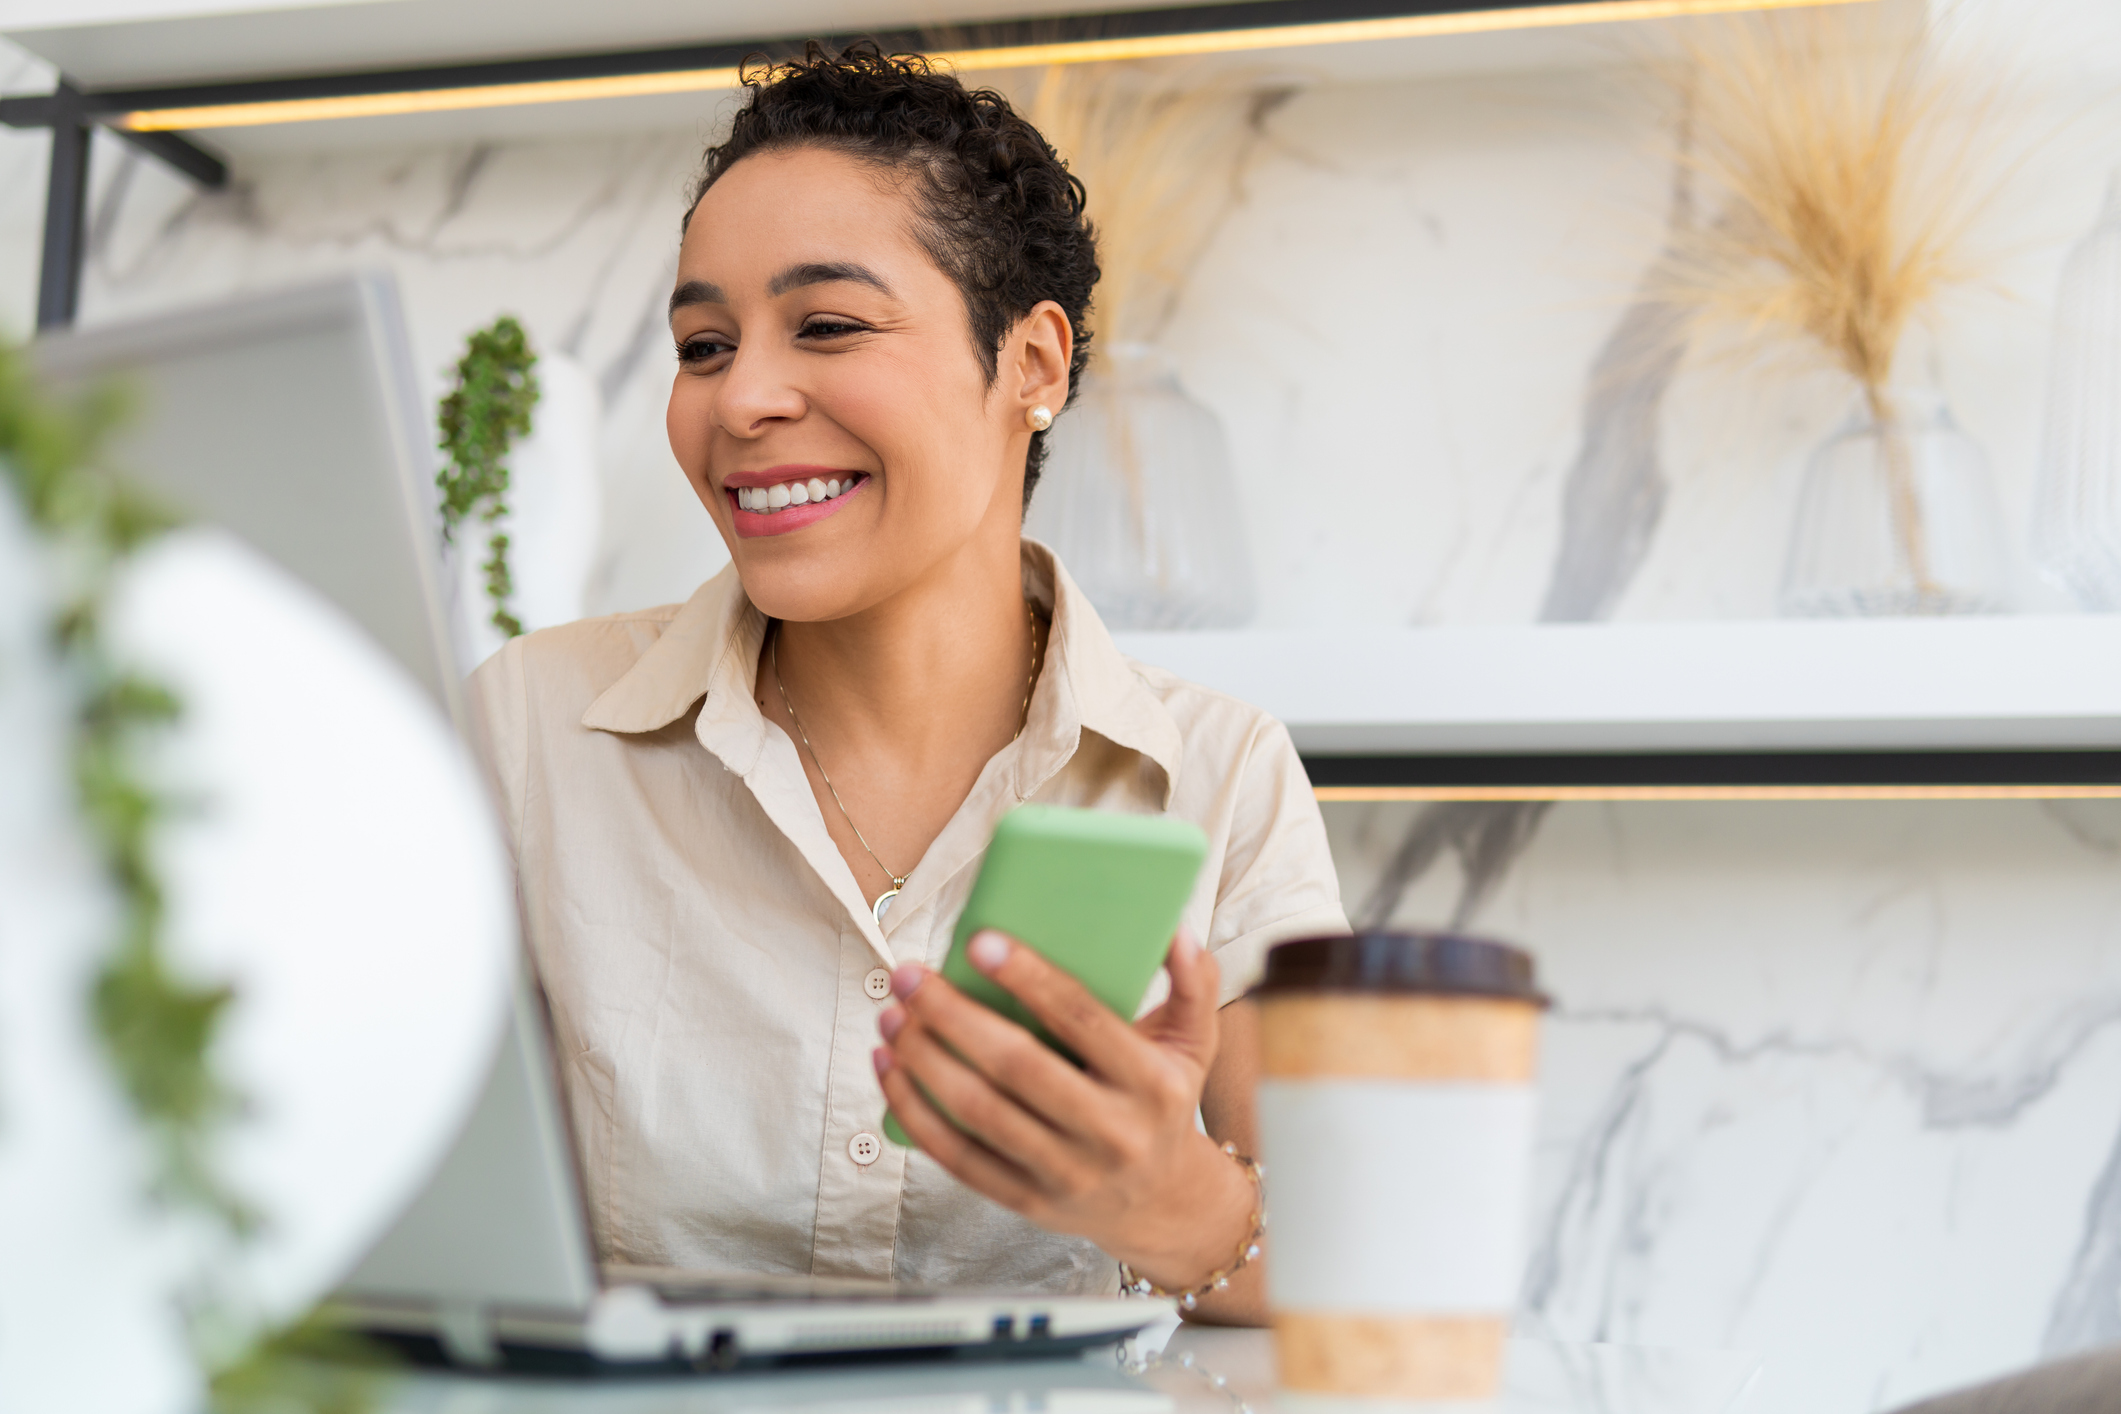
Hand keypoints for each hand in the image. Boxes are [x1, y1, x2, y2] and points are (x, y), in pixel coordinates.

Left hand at [873, 928, 1260, 1312]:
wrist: (1164, 1203)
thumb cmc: (1165, 1101)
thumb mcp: (1194, 1043)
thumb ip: (1193, 983)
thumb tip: (1176, 929)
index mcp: (1154, 1084)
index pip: (1083, 1021)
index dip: (1030, 979)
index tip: (979, 942)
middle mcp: (1113, 1133)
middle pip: (1017, 1066)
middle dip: (953, 1016)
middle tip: (909, 975)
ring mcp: (1067, 1174)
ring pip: (979, 1113)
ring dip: (924, 1060)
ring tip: (893, 1015)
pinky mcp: (1028, 1201)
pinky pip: (959, 1156)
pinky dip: (915, 1111)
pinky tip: (891, 1067)